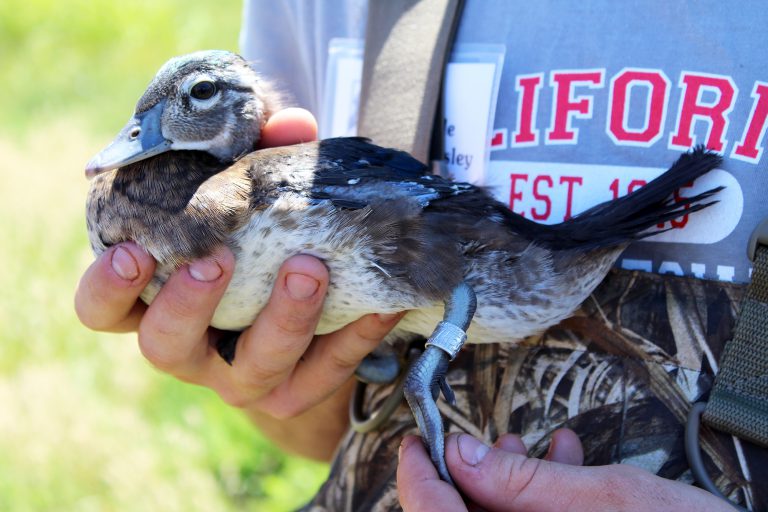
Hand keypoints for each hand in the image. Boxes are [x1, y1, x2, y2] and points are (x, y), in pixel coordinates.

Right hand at [75, 108, 402, 459]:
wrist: (303, 310)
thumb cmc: (254, 239)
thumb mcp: (246, 192)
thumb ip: (256, 154)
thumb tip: (291, 125)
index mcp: (154, 302)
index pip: (104, 309)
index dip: (109, 288)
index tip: (133, 252)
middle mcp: (190, 347)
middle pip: (167, 345)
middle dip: (189, 305)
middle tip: (217, 260)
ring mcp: (241, 377)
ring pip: (252, 369)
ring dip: (281, 320)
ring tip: (308, 269)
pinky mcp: (295, 395)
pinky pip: (324, 374)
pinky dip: (353, 337)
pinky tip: (380, 302)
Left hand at [397, 430, 732, 511]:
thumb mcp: (609, 499)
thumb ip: (525, 481)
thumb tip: (460, 454)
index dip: (417, 478)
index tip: (416, 442)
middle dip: (466, 477)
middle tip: (473, 440)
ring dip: (506, 484)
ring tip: (528, 444)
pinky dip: (538, 500)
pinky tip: (563, 466)